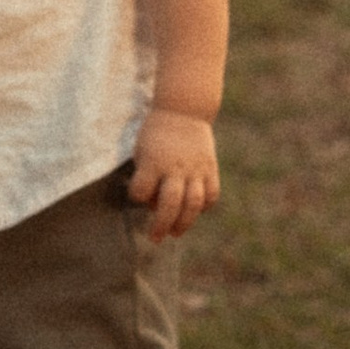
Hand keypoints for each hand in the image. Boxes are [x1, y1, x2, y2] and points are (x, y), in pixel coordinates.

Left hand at [128, 109, 217, 240]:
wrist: (183, 110)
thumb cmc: (156, 134)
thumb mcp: (142, 150)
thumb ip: (146, 177)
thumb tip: (154, 206)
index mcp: (153, 161)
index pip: (141, 191)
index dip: (137, 196)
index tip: (138, 194)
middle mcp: (174, 168)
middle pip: (169, 204)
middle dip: (161, 225)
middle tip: (155, 238)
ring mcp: (195, 169)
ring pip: (193, 204)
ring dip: (184, 223)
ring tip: (176, 233)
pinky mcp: (210, 169)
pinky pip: (211, 195)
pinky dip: (204, 207)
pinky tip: (195, 211)